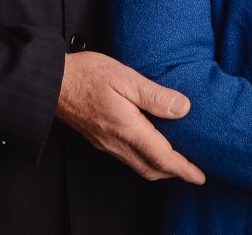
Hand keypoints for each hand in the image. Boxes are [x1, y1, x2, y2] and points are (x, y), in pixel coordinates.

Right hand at [56, 51, 205, 184]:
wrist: (50, 83)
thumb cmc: (86, 75)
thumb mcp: (125, 77)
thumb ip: (155, 95)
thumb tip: (183, 108)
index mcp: (127, 129)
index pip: (162, 158)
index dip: (184, 169)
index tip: (200, 176)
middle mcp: (117, 142)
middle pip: (152, 169)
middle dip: (174, 173)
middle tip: (193, 170)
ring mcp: (105, 143)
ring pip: (139, 166)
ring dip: (160, 167)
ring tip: (175, 160)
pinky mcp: (98, 138)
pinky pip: (127, 158)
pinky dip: (144, 159)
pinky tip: (148, 146)